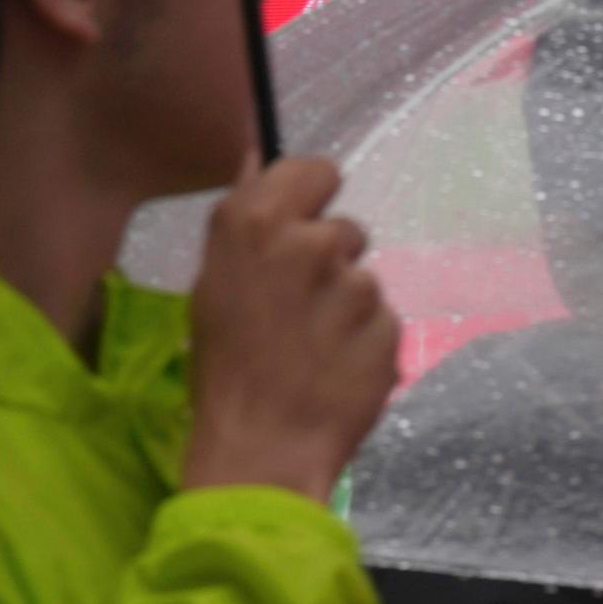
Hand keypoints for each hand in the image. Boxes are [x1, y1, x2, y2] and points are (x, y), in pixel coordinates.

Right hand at [186, 155, 399, 504]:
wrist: (260, 448)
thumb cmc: (225, 368)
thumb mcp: (213, 286)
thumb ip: (246, 217)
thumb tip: (258, 155)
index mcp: (256, 224)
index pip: (314, 171)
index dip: (311, 199)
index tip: (301, 227)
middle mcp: (310, 244)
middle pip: (344, 230)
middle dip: (329, 261)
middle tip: (298, 309)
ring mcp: (355, 286)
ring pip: (363, 281)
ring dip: (346, 309)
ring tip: (312, 351)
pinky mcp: (389, 326)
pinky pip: (382, 322)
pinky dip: (365, 343)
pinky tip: (336, 371)